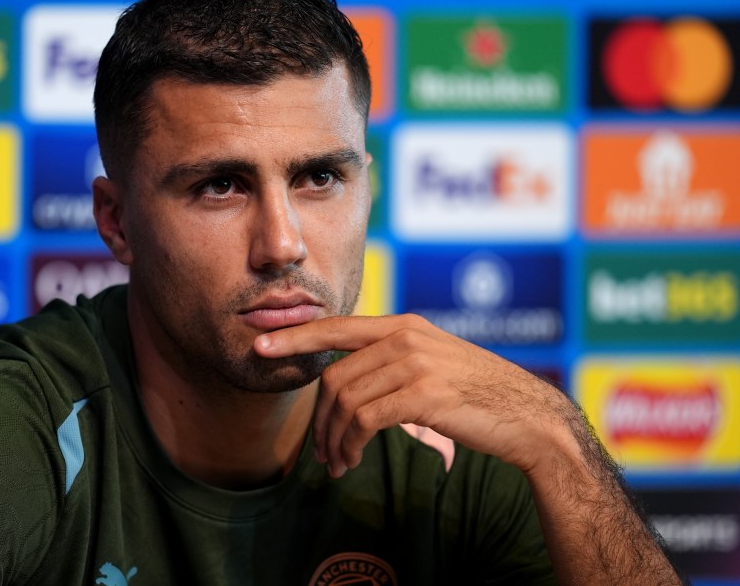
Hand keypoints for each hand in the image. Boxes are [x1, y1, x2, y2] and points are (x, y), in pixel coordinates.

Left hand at [254, 314, 571, 477]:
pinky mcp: (423, 393)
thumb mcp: (432, 361)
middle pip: (334, 376)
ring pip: (345, 401)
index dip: (295, 338)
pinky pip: (364, 419)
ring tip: (338, 463)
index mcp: (403, 325)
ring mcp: (415, 363)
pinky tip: (352, 460)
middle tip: (321, 452)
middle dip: (319, 419)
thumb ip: (392, 358)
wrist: (527, 416)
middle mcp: (405, 337)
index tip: (261, 346)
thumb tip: (348, 373)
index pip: (336, 327)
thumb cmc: (476, 394)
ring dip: (333, 439)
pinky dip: (350, 444)